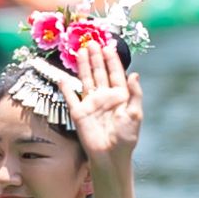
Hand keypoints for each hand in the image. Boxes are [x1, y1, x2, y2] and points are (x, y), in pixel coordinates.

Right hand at [66, 30, 143, 174]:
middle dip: (96, 57)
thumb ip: (135, 94)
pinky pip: (71, 97)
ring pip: (86, 80)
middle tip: (92, 42)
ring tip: (80, 51)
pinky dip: (66, 87)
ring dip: (83, 65)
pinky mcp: (78, 113)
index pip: (115, 73)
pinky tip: (63, 77)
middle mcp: (104, 97)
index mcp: (120, 96)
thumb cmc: (126, 138)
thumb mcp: (135, 114)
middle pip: (99, 72)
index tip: (109, 45)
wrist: (110, 156)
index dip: (112, 60)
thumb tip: (134, 74)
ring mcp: (91, 104)